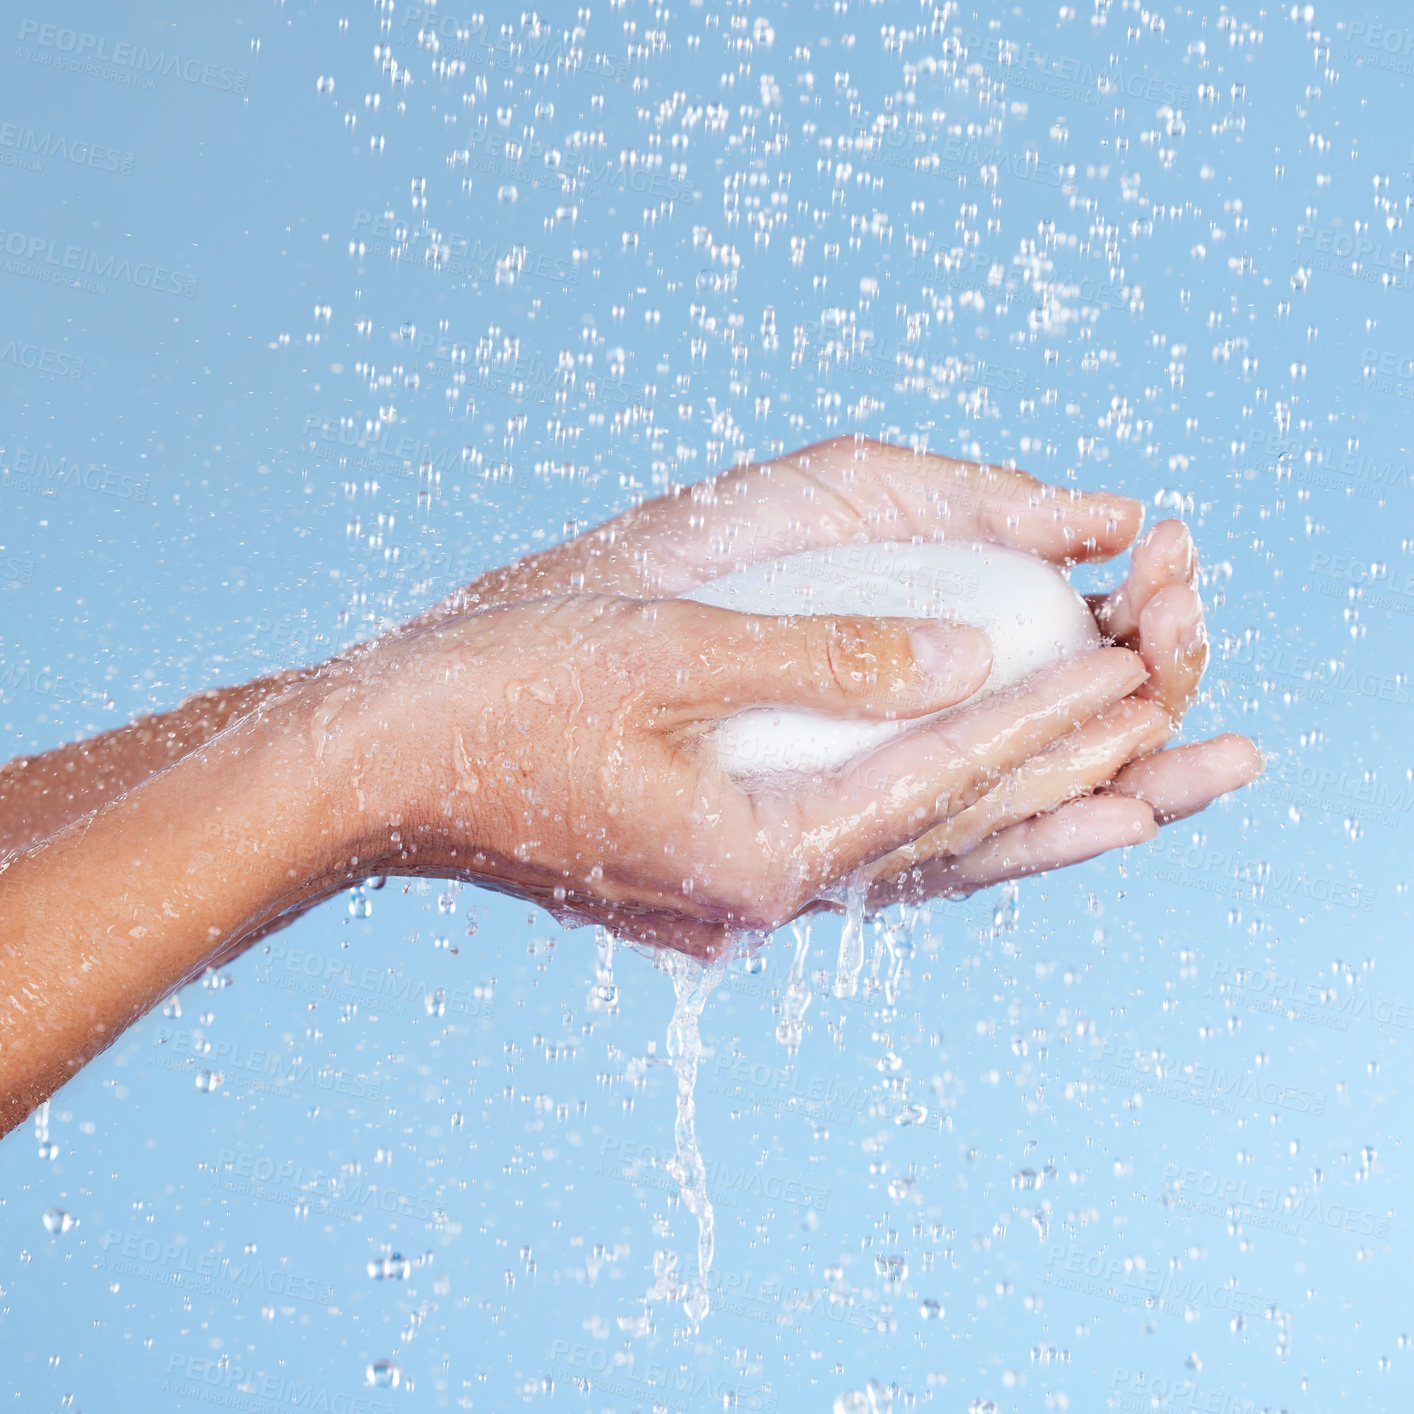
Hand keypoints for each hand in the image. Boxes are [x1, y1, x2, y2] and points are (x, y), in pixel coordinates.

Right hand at [410, 437, 1258, 900]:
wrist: (379, 768)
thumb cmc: (499, 702)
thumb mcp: (664, 654)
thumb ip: (824, 659)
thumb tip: (967, 657)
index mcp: (756, 855)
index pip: (942, 782)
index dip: (1045, 723)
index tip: (1136, 672)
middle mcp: (761, 894)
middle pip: (948, 834)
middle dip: (1066, 774)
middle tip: (1176, 724)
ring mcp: (738, 890)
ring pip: (914, 848)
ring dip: (1021, 806)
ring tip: (1132, 779)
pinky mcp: (716, 866)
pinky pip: (856, 843)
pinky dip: (932, 813)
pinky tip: (975, 788)